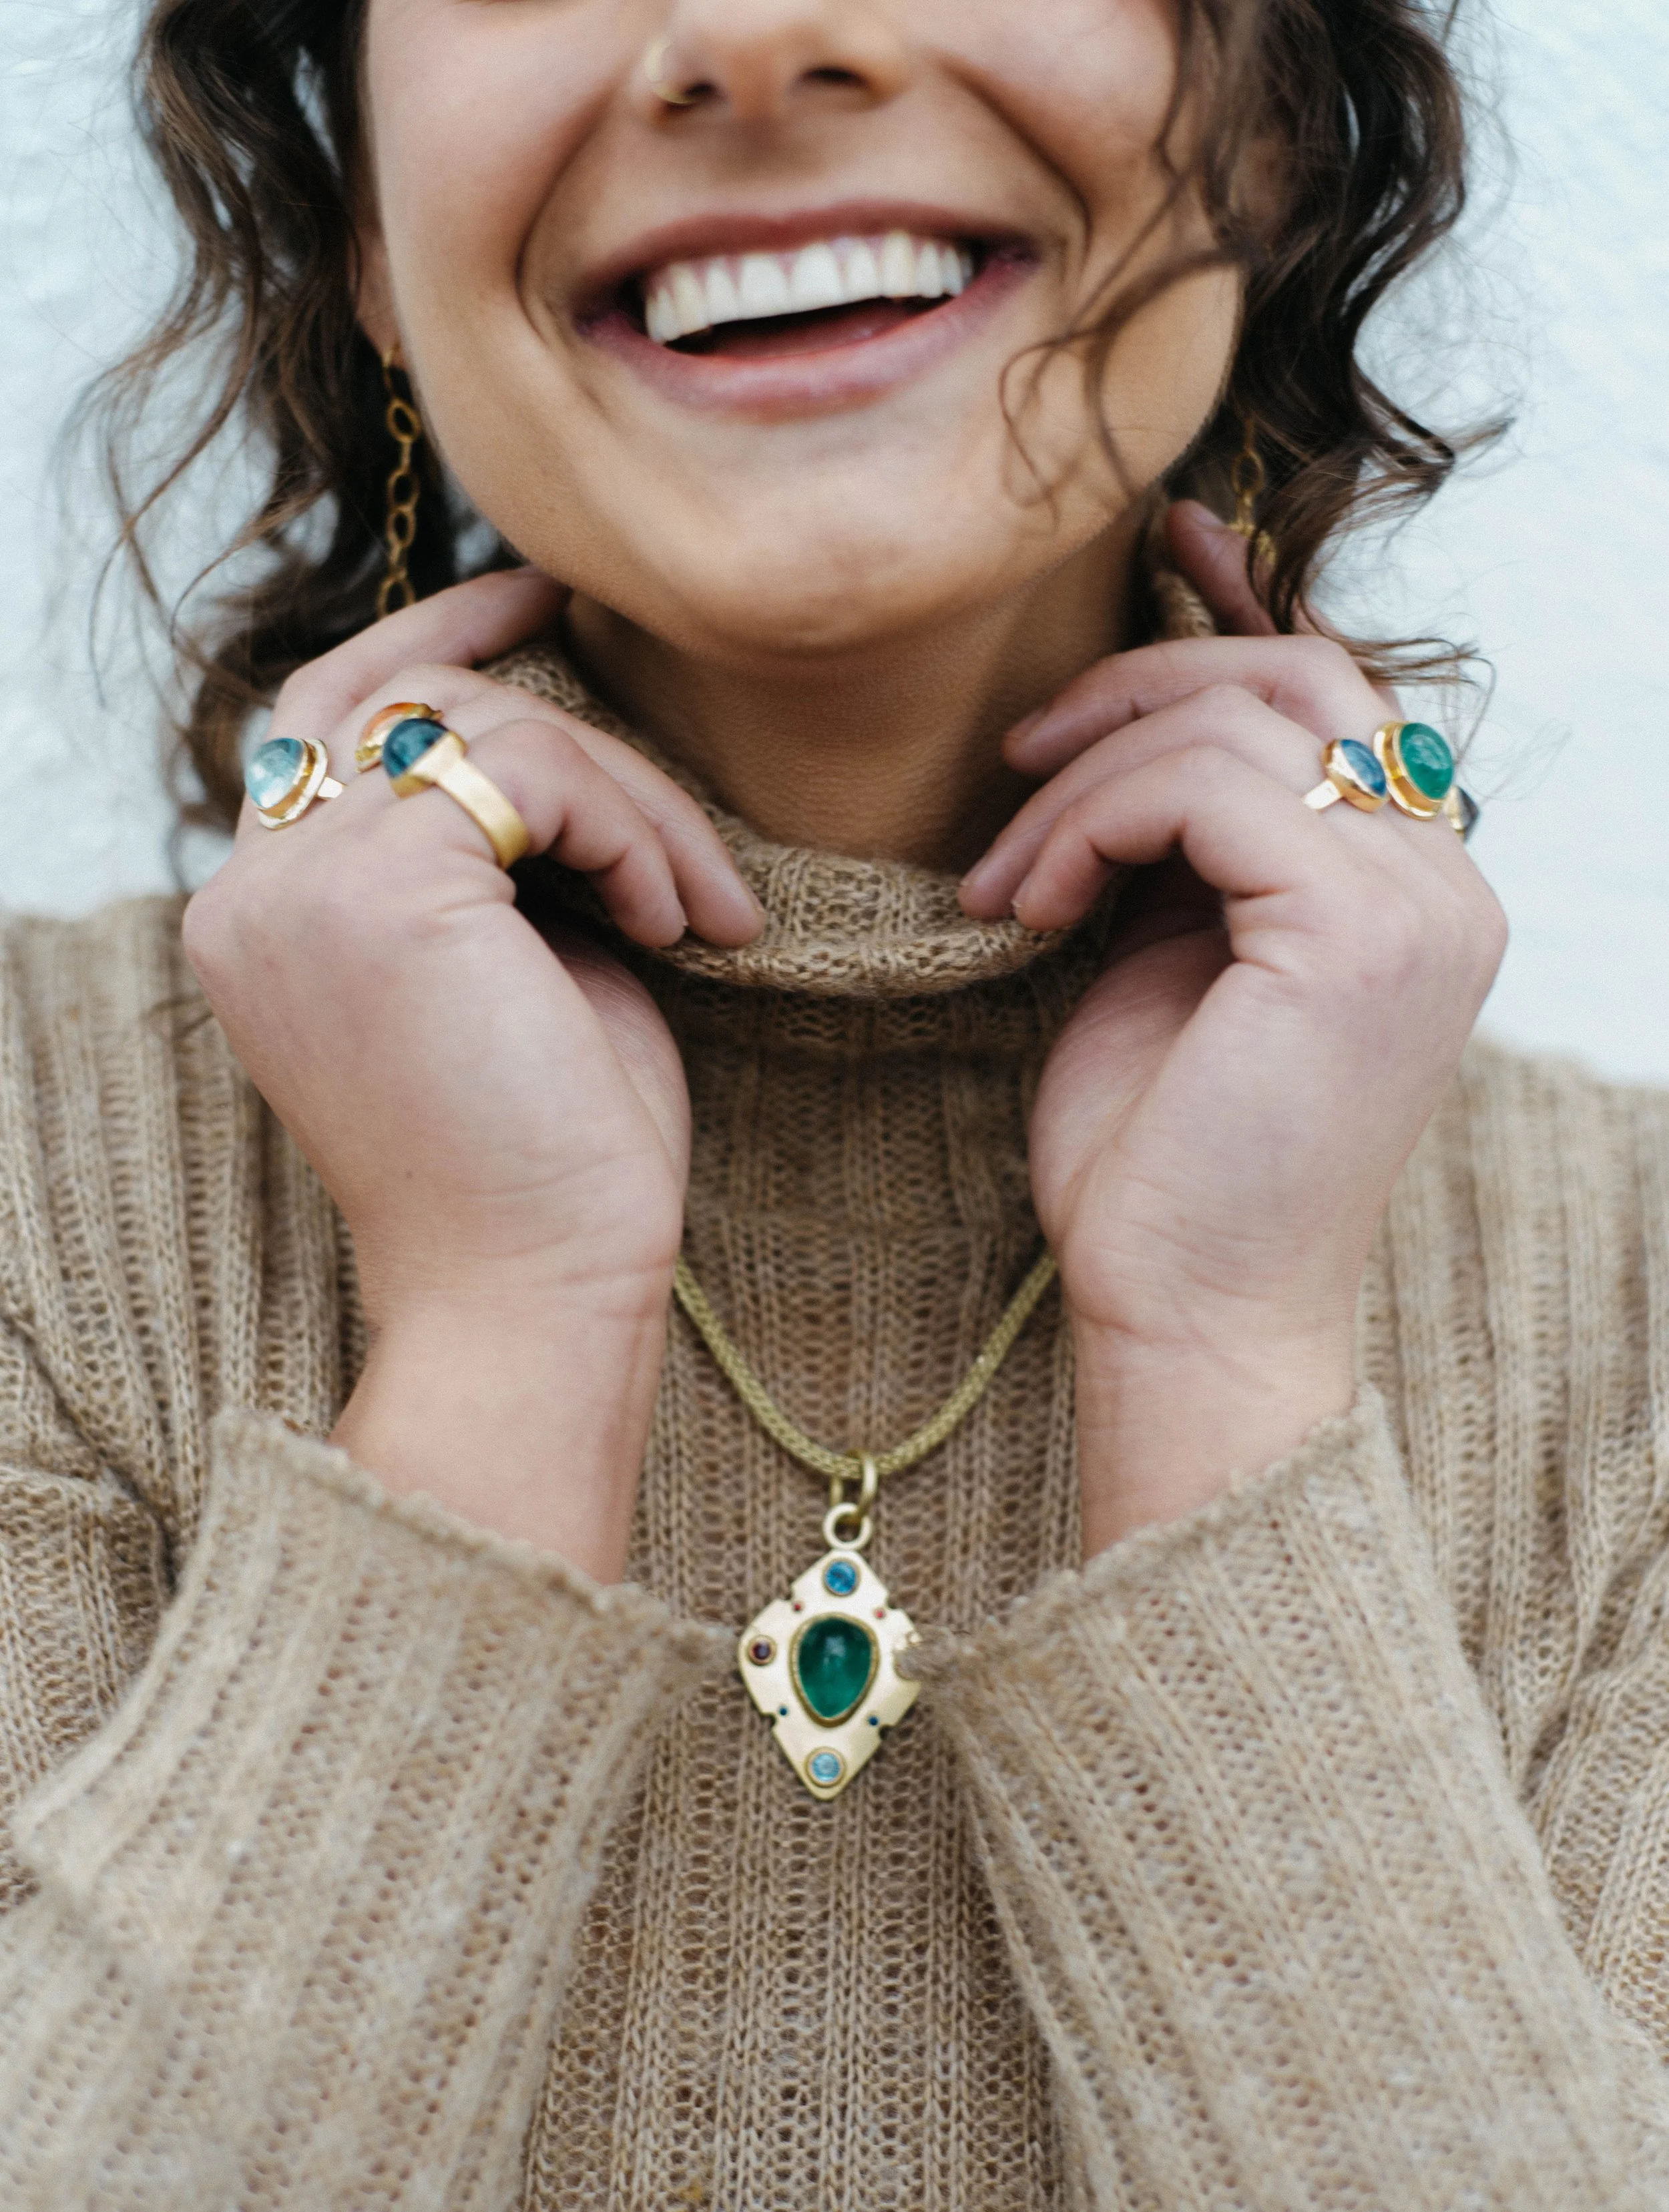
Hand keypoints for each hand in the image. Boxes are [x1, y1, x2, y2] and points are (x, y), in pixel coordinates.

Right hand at [183, 571, 762, 1570]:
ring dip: (627, 800)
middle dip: (558, 709)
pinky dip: (631, 828)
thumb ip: (501, 856)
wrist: (537, 1295)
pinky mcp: (380, 890)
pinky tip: (683, 927)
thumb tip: (558, 748)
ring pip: (485, 722)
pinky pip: (529, 766)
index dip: (429, 636)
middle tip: (658, 751)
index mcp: (265, 915)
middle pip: (403, 697)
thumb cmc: (549, 1163)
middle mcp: (251, 889)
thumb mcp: (515, 974)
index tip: (543, 596)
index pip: (320, 716)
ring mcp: (299, 885)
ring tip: (697, 910)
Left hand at [961, 504, 1506, 1551]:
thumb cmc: (1162, 1165)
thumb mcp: (1169, 961)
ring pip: (1236, 723)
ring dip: (1088, 774)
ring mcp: (1416, 902)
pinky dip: (1089, 824)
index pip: (1334, 700)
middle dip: (1135, 690)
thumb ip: (1187, 844)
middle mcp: (1445, 881)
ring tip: (1002, 873)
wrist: (1183, 1317)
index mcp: (1416, 888)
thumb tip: (1140, 728)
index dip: (1227, 627)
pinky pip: (1201, 789)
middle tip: (1016, 764)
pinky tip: (1027, 907)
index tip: (1138, 581)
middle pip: (1296, 679)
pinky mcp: (1352, 930)